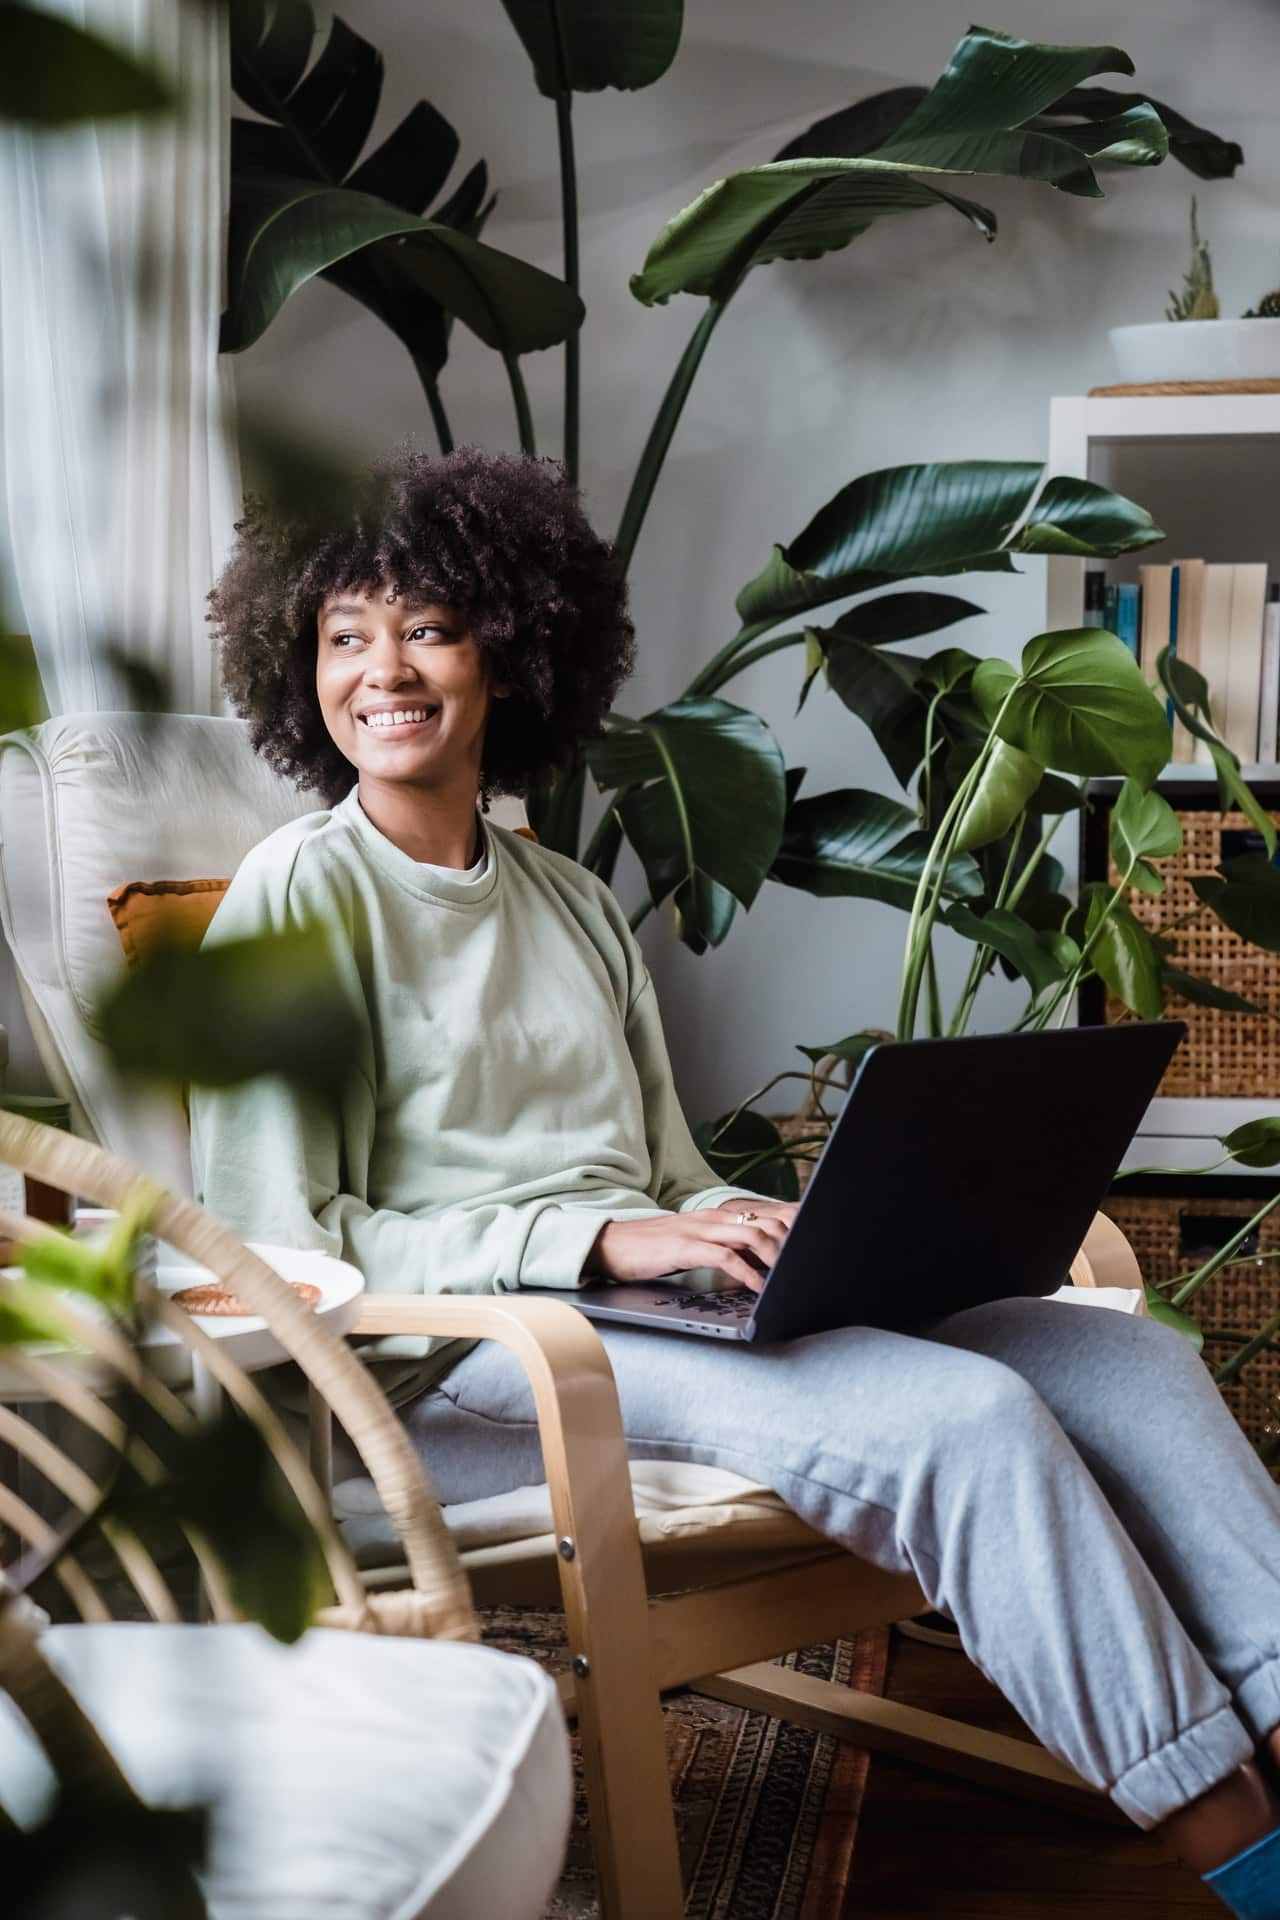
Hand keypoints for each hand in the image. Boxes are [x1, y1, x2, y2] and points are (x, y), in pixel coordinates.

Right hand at [585, 1200, 795, 1292]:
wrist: (613, 1244)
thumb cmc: (654, 1249)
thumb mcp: (695, 1244)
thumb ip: (725, 1249)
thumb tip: (756, 1264)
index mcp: (717, 1217)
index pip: (765, 1212)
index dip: (793, 1223)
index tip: (816, 1237)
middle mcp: (712, 1218)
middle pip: (765, 1220)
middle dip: (792, 1240)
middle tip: (809, 1261)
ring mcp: (699, 1230)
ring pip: (750, 1234)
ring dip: (775, 1255)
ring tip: (791, 1273)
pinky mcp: (685, 1246)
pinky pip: (725, 1256)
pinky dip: (747, 1272)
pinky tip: (759, 1286)